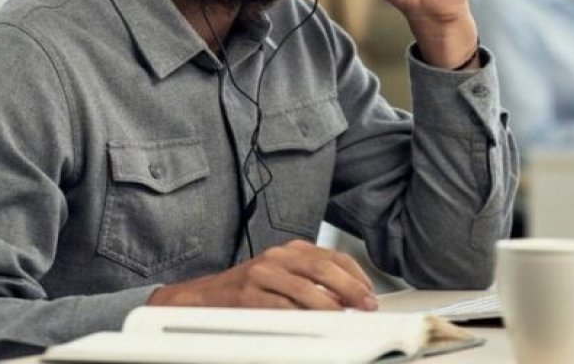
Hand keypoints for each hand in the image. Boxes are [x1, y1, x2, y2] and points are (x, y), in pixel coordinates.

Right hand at [147, 239, 378, 310]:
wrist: (204, 297)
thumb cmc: (248, 289)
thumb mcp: (283, 276)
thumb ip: (312, 282)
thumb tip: (348, 298)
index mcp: (290, 250)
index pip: (332, 256)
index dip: (355, 274)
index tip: (369, 291)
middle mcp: (277, 257)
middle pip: (322, 268)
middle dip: (350, 288)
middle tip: (366, 304)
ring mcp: (261, 274)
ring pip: (303, 287)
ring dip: (329, 304)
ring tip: (345, 315)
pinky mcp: (247, 295)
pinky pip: (279, 307)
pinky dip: (300, 316)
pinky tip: (313, 323)